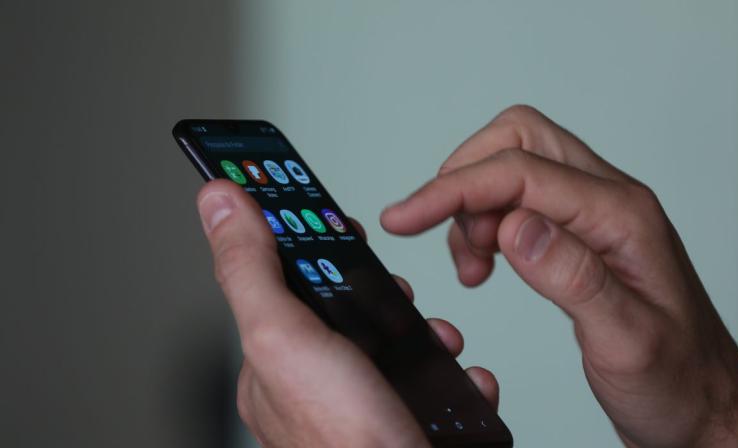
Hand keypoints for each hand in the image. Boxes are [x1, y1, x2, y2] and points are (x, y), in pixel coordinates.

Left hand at [196, 180, 500, 447]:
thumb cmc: (343, 442)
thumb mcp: (284, 336)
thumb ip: (251, 268)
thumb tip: (218, 200)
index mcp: (274, 361)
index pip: (281, 281)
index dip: (308, 243)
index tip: (334, 218)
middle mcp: (312, 383)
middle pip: (343, 308)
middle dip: (380, 289)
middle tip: (396, 288)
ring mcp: (359, 403)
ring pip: (391, 342)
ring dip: (423, 329)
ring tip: (436, 336)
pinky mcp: (401, 421)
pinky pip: (427, 380)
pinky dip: (447, 371)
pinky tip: (458, 375)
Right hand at [381, 105, 737, 446]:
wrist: (702, 406)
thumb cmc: (677, 382)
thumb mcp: (628, 342)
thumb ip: (573, 278)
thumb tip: (515, 226)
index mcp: (622, 218)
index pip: (521, 173)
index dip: (454, 189)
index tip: (404, 218)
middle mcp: (609, 202)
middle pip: (520, 140)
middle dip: (463, 178)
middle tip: (433, 230)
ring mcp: (594, 215)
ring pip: (515, 165)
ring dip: (472, 204)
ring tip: (471, 265)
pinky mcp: (578, 234)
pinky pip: (519, 200)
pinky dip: (485, 222)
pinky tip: (484, 264)